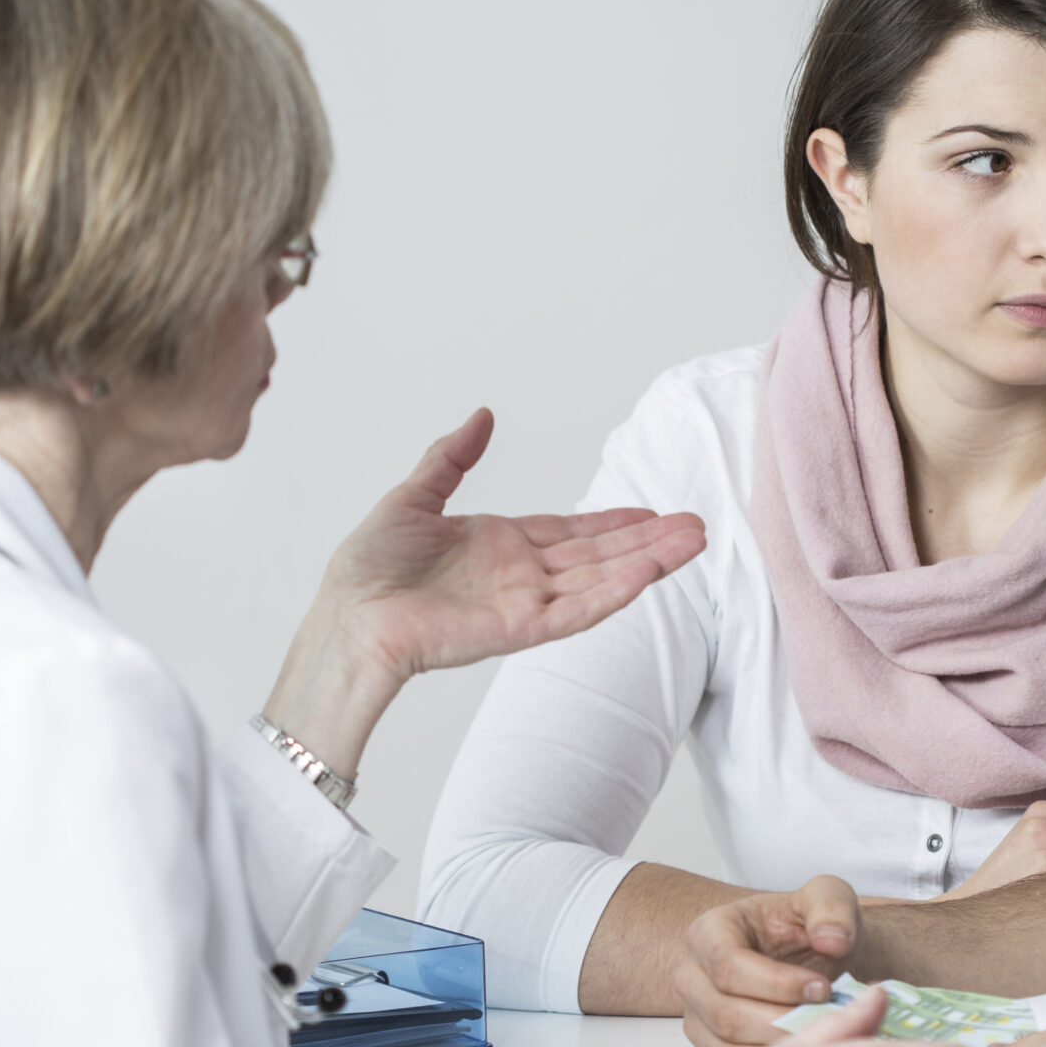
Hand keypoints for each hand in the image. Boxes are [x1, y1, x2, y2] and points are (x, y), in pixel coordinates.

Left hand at [264, 409, 705, 772]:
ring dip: (647, 562)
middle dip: (648, 541)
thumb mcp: (414, 496)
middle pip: (598, 555)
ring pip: (600, 580)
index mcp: (499, 547)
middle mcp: (520, 576)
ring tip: (692, 543)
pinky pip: (576, 611)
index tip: (653, 513)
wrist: (349, 616)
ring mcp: (524, 604)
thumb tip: (482, 417)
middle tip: (696, 526)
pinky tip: (648, 573)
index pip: (571, 533)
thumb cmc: (367, 570)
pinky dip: (613, 593)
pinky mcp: (518, 629)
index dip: (613, 522)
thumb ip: (451, 459)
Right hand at [675, 876, 862, 1046]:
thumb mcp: (828, 899)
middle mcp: (691, 977)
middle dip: (782, 1022)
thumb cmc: (811, 929)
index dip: (777, 983)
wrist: (811, 960)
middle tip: (829, 1021)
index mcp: (708, 932)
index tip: (822, 989)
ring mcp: (697, 1019)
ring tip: (822, 1038)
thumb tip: (832, 941)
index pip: (728, 965)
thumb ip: (832, 909)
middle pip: (725, 1014)